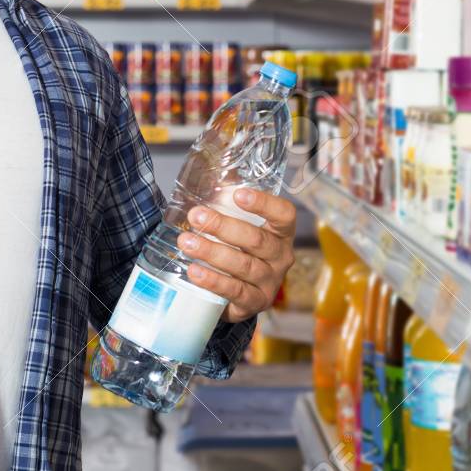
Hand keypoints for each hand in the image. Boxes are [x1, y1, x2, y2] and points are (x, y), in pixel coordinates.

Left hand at [177, 188, 297, 322]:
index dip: (264, 203)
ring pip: (243, 266)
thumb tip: (212, 167)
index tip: (238, 194)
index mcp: (281, 233)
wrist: (240, 292)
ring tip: (186, 242)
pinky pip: (235, 292)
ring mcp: (270, 282)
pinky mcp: (254, 303)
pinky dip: (213, 281)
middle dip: (223, 227)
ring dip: (212, 252)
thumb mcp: (240, 223)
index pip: (284, 215)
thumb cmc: (240, 248)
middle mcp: (281, 257)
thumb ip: (229, 197)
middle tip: (196, 216)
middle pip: (257, 240)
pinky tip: (194, 271)